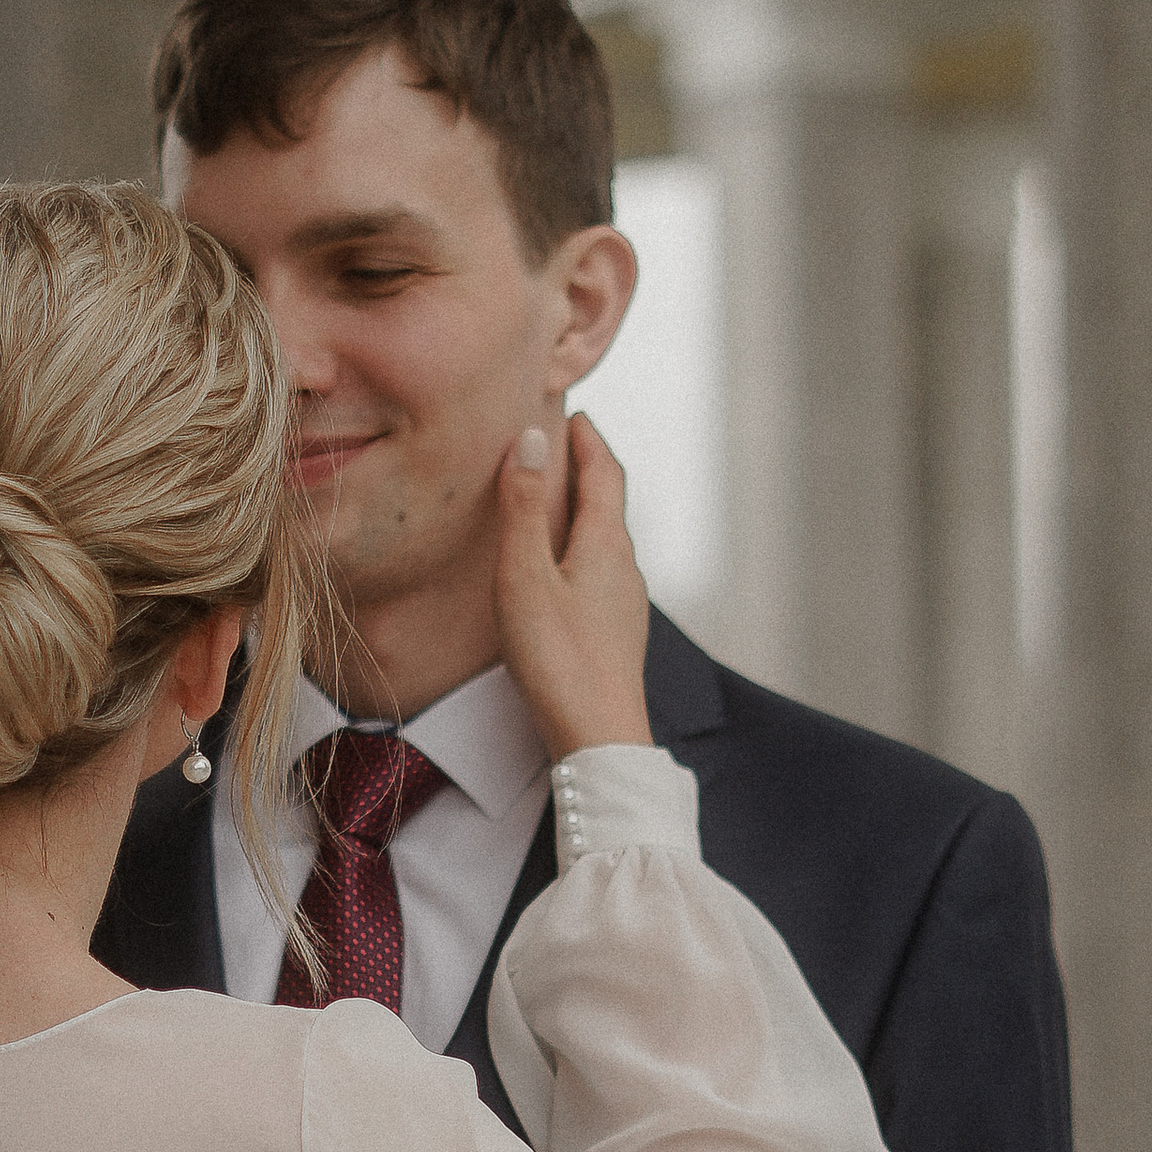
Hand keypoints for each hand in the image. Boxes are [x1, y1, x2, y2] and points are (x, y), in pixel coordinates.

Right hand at [494, 411, 651, 760]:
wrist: (599, 738)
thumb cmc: (559, 659)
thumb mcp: (526, 576)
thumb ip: (524, 508)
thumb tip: (531, 440)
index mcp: (607, 545)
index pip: (606, 473)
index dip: (589, 440)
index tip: (573, 414)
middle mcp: (627, 569)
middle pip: (610, 505)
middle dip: (587, 471)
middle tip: (560, 448)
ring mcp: (626, 605)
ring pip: (607, 542)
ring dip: (584, 513)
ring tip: (553, 502)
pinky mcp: (617, 636)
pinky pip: (602, 575)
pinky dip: (582, 551)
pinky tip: (561, 572)